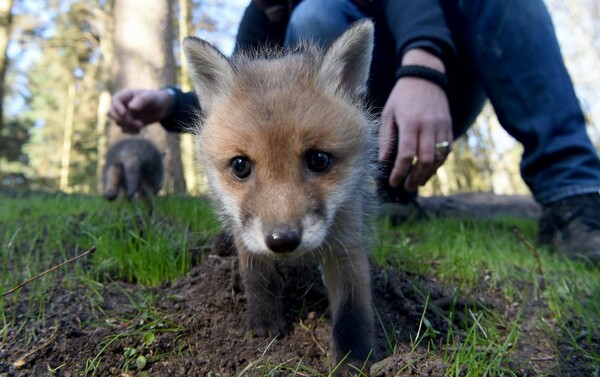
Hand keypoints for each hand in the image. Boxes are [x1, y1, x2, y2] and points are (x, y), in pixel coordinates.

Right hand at [108, 88, 173, 133]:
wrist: (162, 107)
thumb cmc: (156, 98)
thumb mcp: (150, 97)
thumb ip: (141, 100)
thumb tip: (130, 108)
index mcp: (125, 95)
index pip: (114, 101)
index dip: (118, 109)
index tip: (126, 114)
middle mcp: (122, 104)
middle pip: (112, 113)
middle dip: (123, 120)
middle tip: (137, 122)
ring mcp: (125, 114)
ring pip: (118, 123)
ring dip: (129, 126)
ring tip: (141, 125)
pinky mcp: (129, 122)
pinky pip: (124, 129)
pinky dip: (131, 131)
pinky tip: (140, 129)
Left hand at [378, 49, 452, 190]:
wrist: (425, 76)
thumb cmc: (402, 96)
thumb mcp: (388, 113)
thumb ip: (386, 137)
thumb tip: (383, 160)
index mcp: (409, 121)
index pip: (406, 153)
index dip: (400, 171)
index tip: (393, 182)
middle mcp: (428, 125)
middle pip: (425, 159)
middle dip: (415, 177)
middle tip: (406, 187)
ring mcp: (441, 126)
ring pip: (438, 158)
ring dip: (428, 174)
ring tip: (417, 182)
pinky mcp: (449, 126)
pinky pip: (446, 150)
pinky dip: (438, 164)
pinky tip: (428, 170)